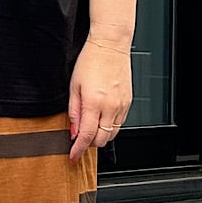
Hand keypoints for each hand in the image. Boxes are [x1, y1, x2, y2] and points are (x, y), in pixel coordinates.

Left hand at [68, 36, 130, 161]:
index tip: (73, 156)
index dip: (78, 149)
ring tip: (90, 127)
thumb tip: (73, 131)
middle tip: (79, 139)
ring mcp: (122, 105)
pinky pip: (119, 124)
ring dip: (100, 136)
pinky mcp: (128, 102)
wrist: (110, 45)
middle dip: (89, 143)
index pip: (86, 136)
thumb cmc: (91, 61)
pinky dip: (109, 127)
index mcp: (94, 102)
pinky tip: (101, 118)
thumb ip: (73, 111)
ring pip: (112, 134)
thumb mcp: (74, 86)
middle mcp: (110, 106)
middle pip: (101, 140)